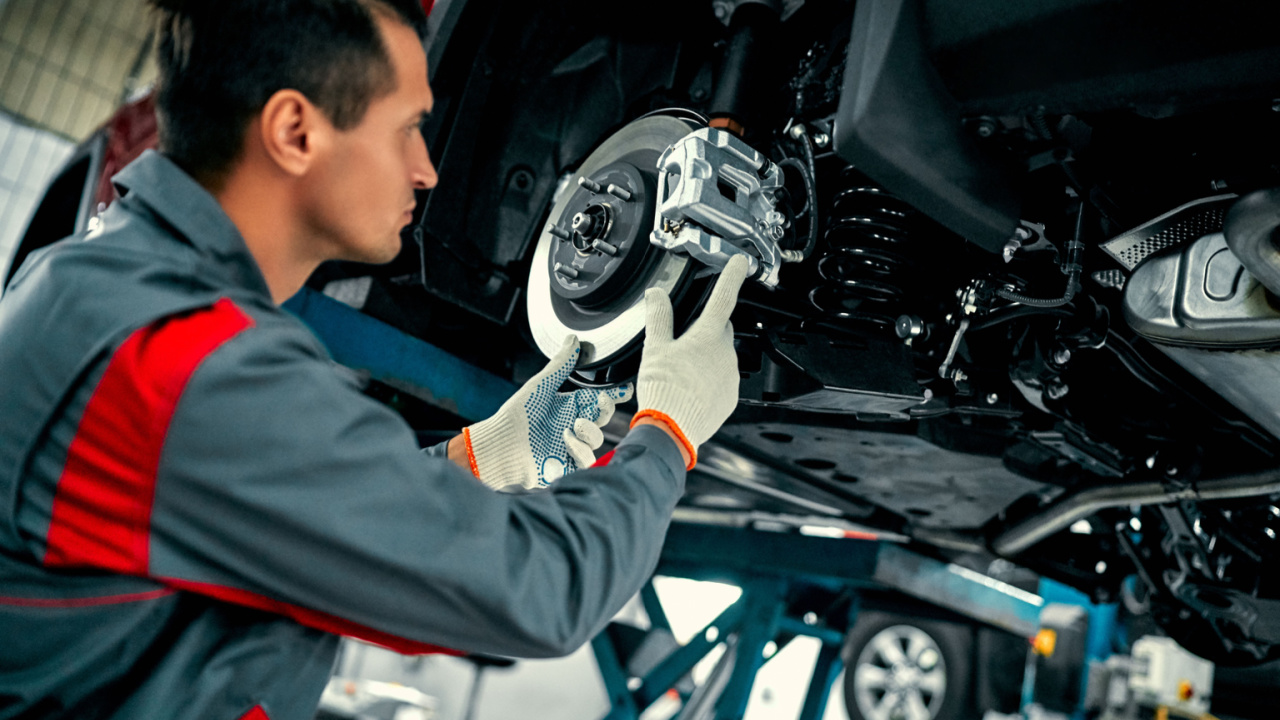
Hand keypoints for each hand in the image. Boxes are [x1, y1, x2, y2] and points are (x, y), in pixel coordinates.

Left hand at [463, 336, 632, 490]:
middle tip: (600, 400)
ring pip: (598, 438)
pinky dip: (580, 449)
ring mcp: (572, 445)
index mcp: (570, 405)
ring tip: (572, 427)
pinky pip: (588, 458)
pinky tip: (566, 443)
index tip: (625, 389)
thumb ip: (560, 364)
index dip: (615, 394)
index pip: (599, 398)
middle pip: (603, 416)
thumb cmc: (516, 415)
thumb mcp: (540, 386)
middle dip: (606, 408)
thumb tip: (573, 339)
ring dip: (589, 430)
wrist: (501, 446)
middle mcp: (573, 425)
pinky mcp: (569, 464)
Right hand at [631, 254, 749, 468]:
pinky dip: (709, 381)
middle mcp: (726, 354)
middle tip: (682, 342)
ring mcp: (731, 377)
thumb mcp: (655, 348)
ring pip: (721, 357)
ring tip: (681, 373)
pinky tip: (690, 389)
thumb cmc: (663, 390)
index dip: (732, 275)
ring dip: (706, 358)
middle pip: (719, 330)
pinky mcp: (730, 397)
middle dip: (706, 330)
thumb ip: (659, 317)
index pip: (724, 297)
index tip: (741, 262)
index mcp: (708, 336)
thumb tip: (656, 294)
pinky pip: (722, 381)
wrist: (671, 431)